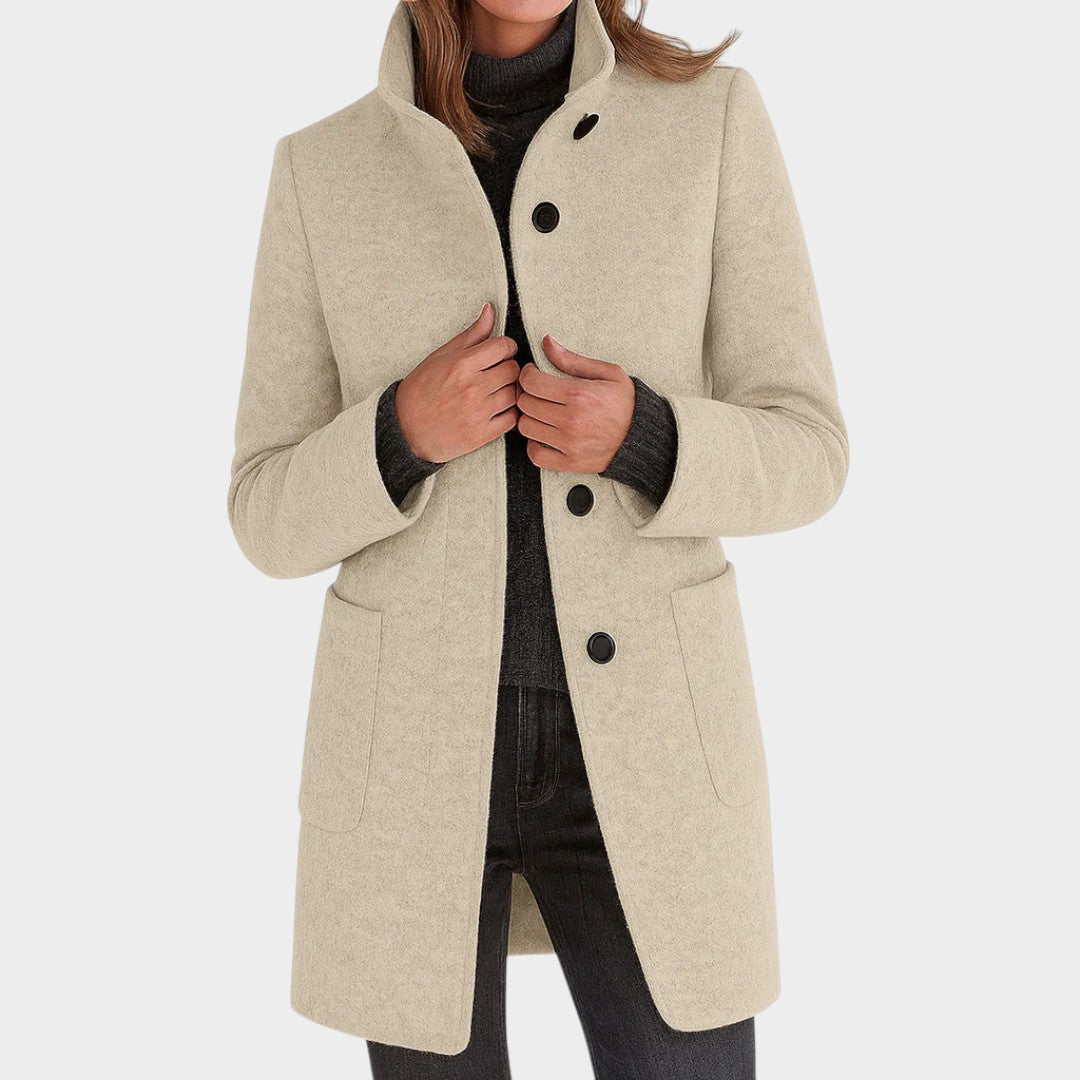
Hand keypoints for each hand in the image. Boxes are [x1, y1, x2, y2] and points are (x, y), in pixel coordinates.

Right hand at [396, 303, 519, 462]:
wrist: (405, 429)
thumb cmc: (421, 390)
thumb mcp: (441, 356)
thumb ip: (471, 335)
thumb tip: (491, 310)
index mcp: (461, 365)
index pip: (504, 347)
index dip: (505, 348)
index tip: (499, 353)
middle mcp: (472, 387)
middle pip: (513, 370)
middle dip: (508, 369)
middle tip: (496, 373)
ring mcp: (478, 412)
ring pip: (515, 394)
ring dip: (509, 391)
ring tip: (494, 392)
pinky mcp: (481, 434)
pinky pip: (512, 419)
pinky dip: (508, 414)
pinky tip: (495, 410)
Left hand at [515, 336, 634, 472]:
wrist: (643, 437)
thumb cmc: (626, 404)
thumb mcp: (607, 373)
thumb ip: (573, 359)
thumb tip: (547, 343)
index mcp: (579, 394)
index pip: (531, 382)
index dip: (527, 375)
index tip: (533, 374)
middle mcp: (571, 420)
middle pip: (525, 403)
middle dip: (527, 393)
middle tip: (537, 392)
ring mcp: (569, 444)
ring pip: (526, 427)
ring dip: (529, 418)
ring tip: (541, 413)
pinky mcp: (570, 462)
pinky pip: (535, 455)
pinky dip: (534, 445)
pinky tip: (544, 435)